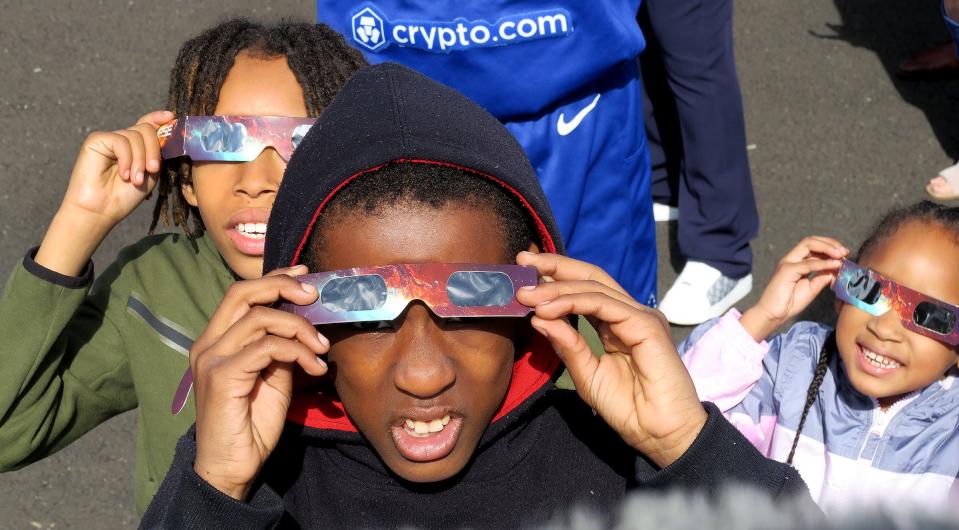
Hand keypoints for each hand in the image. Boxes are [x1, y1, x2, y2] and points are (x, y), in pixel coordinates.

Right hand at [34, 110, 172, 275]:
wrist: (101, 210)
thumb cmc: (125, 196)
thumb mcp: (150, 173)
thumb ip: (158, 153)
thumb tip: (169, 132)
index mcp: (136, 147)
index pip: (148, 125)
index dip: (159, 118)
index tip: (171, 117)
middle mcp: (123, 140)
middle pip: (146, 129)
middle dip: (154, 149)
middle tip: (153, 170)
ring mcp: (109, 139)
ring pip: (135, 135)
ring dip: (140, 160)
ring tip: (135, 179)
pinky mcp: (96, 140)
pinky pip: (120, 140)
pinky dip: (126, 159)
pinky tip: (124, 175)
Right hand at [190, 266, 328, 499]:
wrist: (232, 467)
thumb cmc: (252, 425)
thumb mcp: (273, 377)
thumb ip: (280, 348)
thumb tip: (304, 325)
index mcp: (216, 340)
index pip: (241, 294)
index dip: (274, 280)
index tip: (305, 277)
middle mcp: (208, 344)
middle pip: (242, 293)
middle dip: (283, 287)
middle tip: (315, 297)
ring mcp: (211, 359)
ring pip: (260, 318)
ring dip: (300, 328)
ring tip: (321, 347)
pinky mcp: (221, 376)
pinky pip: (266, 347)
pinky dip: (296, 351)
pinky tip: (313, 367)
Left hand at [515, 252, 706, 467]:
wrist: (659, 433)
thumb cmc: (628, 408)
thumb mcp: (586, 374)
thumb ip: (567, 345)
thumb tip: (539, 317)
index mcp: (615, 323)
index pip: (584, 288)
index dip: (555, 277)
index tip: (523, 271)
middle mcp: (628, 314)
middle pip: (590, 277)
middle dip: (555, 266)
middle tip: (523, 261)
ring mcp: (639, 316)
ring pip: (594, 288)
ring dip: (557, 288)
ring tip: (527, 295)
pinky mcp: (646, 325)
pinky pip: (604, 305)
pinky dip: (573, 302)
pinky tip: (549, 308)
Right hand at [739, 236, 847, 340]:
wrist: (773, 315)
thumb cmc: (789, 303)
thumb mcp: (812, 288)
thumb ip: (822, 277)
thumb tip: (836, 268)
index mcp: (796, 262)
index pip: (813, 246)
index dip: (830, 247)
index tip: (844, 255)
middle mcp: (791, 259)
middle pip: (810, 241)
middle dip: (830, 243)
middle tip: (844, 252)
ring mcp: (787, 263)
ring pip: (808, 245)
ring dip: (827, 248)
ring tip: (841, 255)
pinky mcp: (786, 271)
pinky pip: (808, 264)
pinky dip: (823, 263)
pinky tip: (834, 265)